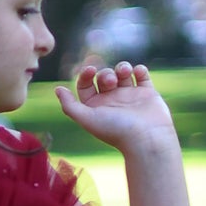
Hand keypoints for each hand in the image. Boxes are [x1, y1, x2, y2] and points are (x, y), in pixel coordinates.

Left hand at [55, 63, 174, 151]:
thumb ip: (70, 106)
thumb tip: (58, 89)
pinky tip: (137, 72)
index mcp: (96, 107)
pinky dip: (139, 69)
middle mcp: (112, 101)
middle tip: (110, 81)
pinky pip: (142, 75)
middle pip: (104, 76)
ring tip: (125, 71)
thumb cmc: (116, 130)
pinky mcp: (147, 93)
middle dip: (105, 74)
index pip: (85, 85)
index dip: (85, 75)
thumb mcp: (87, 119)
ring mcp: (130, 96)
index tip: (90, 70)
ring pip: (122, 72)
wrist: (146, 138)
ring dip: (122, 67)